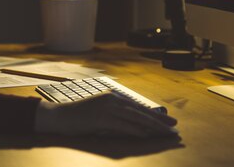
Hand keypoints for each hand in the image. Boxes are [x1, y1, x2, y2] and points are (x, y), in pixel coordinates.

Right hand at [34, 92, 177, 137]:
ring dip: (152, 127)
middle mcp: (112, 100)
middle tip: (174, 128)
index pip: (138, 107)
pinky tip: (147, 135)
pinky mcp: (102, 119)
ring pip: (135, 118)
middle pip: (140, 112)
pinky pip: (123, 126)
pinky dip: (136, 131)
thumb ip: (117, 118)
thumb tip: (135, 128)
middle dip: (159, 121)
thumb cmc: (79, 117)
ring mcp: (107, 109)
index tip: (168, 122)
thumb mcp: (100, 114)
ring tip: (165, 133)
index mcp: (113, 97)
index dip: (154, 115)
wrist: (59, 116)